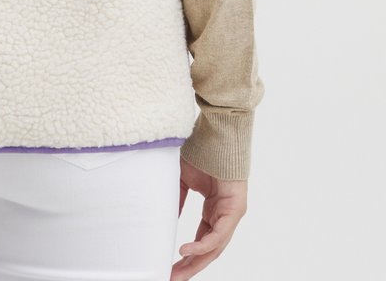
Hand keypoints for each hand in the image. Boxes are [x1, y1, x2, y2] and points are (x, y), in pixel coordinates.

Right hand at [170, 155, 247, 278]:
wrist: (216, 135)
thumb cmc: (202, 152)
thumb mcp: (183, 180)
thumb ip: (176, 199)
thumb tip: (166, 218)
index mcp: (214, 210)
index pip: (202, 240)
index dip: (188, 255)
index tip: (171, 265)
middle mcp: (224, 215)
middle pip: (208, 250)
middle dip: (190, 266)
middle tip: (172, 277)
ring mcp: (231, 214)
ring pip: (214, 247)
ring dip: (196, 262)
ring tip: (177, 273)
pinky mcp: (235, 210)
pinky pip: (218, 235)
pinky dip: (202, 245)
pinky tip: (186, 251)